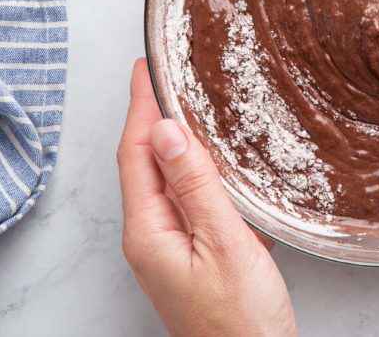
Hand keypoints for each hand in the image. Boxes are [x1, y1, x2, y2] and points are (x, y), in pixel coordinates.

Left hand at [118, 59, 298, 336]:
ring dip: (175, 142)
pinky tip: (215, 163)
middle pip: (145, 163)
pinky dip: (196, 172)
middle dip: (153, 116)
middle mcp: (150, 238)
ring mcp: (167, 250)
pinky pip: (185, 202)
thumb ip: (197, 186)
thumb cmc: (241, 323)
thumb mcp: (225, 245)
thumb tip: (170, 132)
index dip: (141, 106)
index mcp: (149, 231)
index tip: (144, 67)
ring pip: (166, 181)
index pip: (137, 151)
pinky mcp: (189, 258)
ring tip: (188, 106)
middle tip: (165, 75)